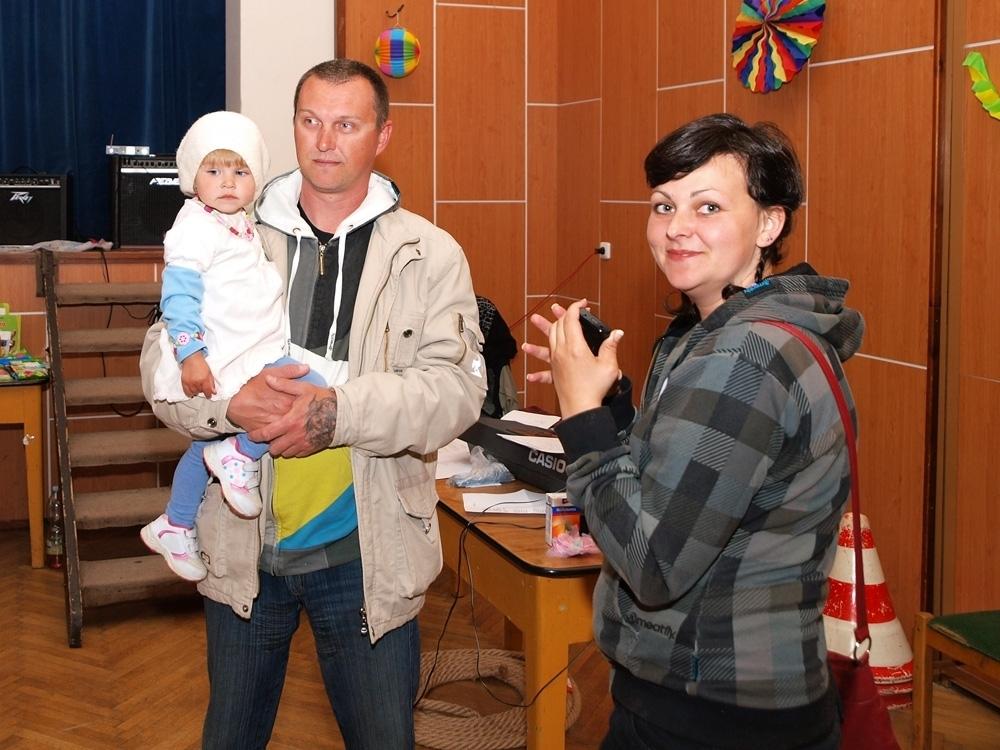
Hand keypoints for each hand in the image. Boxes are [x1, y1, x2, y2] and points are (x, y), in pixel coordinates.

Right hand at [181, 352, 215, 397]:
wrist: (191, 358)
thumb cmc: (201, 365)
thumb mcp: (209, 373)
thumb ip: (211, 383)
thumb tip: (214, 392)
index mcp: (204, 379)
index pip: (207, 392)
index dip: (209, 395)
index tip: (209, 396)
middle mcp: (197, 382)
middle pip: (201, 392)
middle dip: (202, 390)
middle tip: (202, 386)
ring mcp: (189, 383)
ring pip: (194, 393)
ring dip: (196, 391)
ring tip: (197, 386)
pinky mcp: (184, 382)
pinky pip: (186, 392)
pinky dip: (190, 393)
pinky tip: (192, 391)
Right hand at [227, 363, 308, 431]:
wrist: (229, 399)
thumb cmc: (248, 384)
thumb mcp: (269, 372)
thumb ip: (289, 371)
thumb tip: (305, 368)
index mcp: (286, 399)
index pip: (304, 405)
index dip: (309, 406)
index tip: (313, 406)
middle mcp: (281, 413)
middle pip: (298, 420)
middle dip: (304, 420)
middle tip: (308, 420)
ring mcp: (272, 424)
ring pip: (288, 430)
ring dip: (293, 430)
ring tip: (298, 430)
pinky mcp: (263, 432)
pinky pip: (275, 437)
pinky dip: (280, 437)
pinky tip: (284, 436)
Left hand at [246, 374, 337, 457]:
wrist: (343, 413)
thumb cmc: (324, 400)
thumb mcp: (303, 389)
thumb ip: (284, 385)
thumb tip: (268, 379)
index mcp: (290, 421)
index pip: (267, 434)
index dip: (256, 436)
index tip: (252, 434)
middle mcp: (295, 436)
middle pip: (274, 448)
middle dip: (269, 444)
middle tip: (269, 437)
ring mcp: (304, 444)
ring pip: (285, 453)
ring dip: (281, 448)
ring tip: (281, 440)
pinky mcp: (312, 448)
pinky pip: (297, 455)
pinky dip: (293, 450)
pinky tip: (293, 442)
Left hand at [522, 299, 622, 418]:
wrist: (582, 408)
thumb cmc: (595, 389)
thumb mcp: (608, 365)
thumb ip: (611, 347)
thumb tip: (617, 334)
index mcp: (576, 347)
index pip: (571, 320)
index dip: (576, 308)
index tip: (582, 304)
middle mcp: (562, 352)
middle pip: (558, 327)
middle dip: (560, 314)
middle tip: (560, 307)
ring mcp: (556, 362)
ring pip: (548, 341)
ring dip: (542, 329)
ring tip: (534, 319)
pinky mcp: (555, 373)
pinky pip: (544, 370)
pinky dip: (537, 366)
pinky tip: (530, 375)